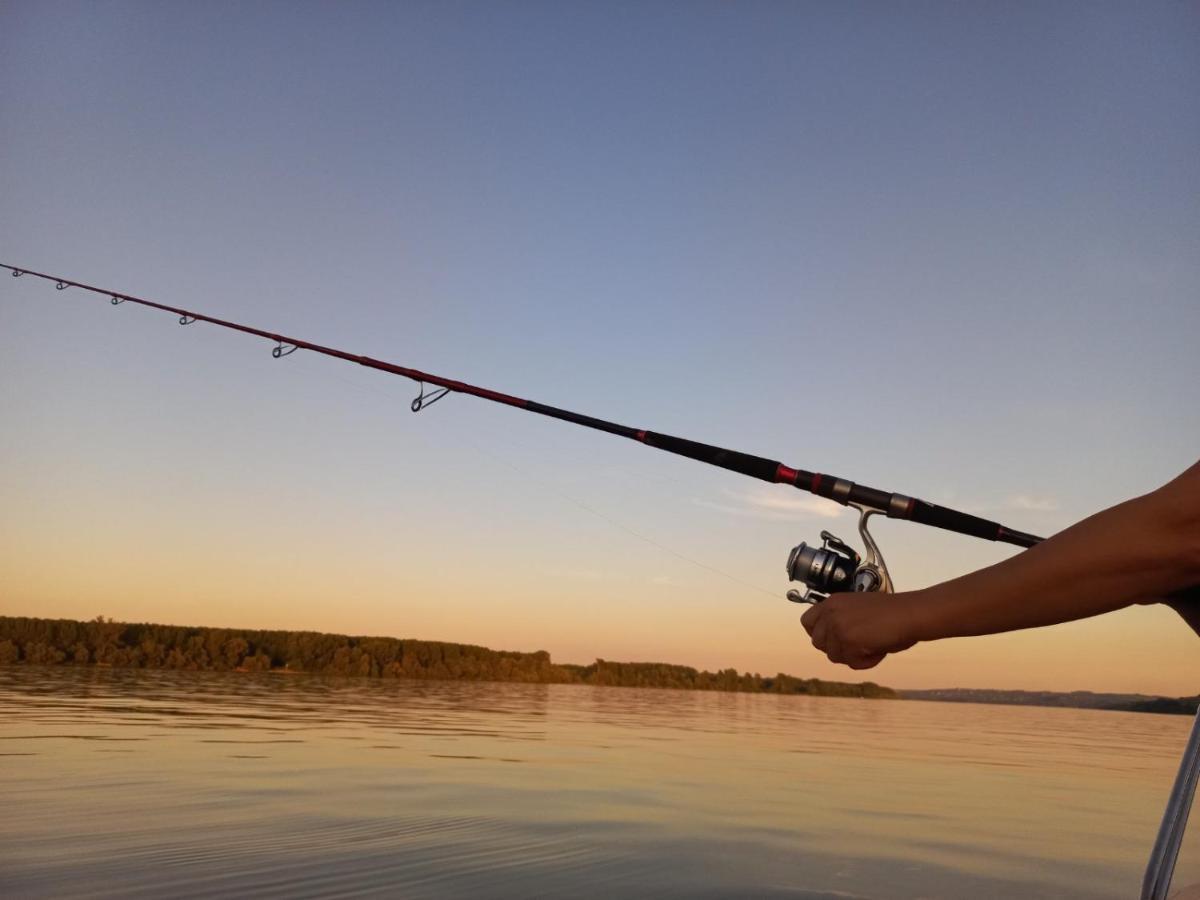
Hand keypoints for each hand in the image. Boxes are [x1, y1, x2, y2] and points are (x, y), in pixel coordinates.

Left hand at [800, 591, 920, 669]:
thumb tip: (831, 643)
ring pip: (834, 656)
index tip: (834, 638)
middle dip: (837, 648)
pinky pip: (853, 663)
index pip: (806, 622)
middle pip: (818, 643)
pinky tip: (879, 649)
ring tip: (873, 644)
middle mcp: (831, 613)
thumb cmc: (891, 612)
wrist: (910, 613)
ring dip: (853, 655)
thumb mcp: (856, 608)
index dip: (819, 634)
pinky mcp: (849, 642)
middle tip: (858, 645)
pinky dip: (867, 662)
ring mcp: (838, 628)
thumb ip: (840, 620)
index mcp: (832, 602)